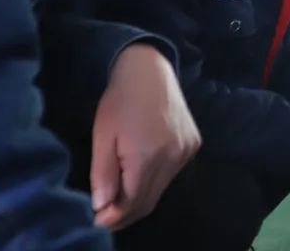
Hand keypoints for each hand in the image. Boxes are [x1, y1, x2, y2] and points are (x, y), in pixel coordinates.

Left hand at [91, 44, 200, 229]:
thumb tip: (102, 206)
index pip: (132, 202)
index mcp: (148, 155)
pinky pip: (171, 173)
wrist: (150, 69)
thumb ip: (103, 174)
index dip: (114, 216)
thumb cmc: (119, 100)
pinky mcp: (193, 144)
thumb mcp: (102, 136)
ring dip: (140, 197)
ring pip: (161, 188)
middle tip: (106, 215)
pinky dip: (155, 180)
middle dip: (126, 213)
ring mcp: (186, 150)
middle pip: (149, 200)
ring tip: (120, 194)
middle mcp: (173, 157)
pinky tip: (141, 172)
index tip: (97, 221)